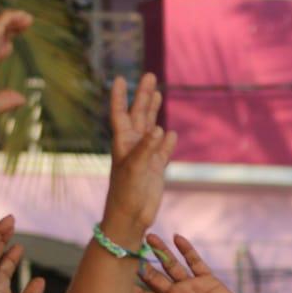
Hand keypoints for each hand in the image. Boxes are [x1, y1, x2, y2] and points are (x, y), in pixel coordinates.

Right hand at [0, 10, 32, 125]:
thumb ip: (7, 100)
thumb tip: (22, 99)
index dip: (1, 46)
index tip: (11, 47)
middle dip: (9, 29)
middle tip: (25, 25)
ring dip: (14, 20)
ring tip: (29, 18)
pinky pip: (0, 22)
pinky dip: (12, 17)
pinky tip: (26, 17)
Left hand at [100, 75, 175, 243]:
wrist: (131, 217)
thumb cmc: (126, 193)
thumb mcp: (135, 168)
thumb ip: (147, 148)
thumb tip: (159, 129)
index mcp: (123, 142)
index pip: (120, 113)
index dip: (120, 96)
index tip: (120, 78)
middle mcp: (134, 146)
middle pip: (139, 115)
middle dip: (144, 95)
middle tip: (149, 75)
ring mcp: (146, 156)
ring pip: (151, 128)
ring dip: (154, 112)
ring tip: (158, 94)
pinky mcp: (156, 169)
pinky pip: (163, 150)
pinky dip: (167, 141)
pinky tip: (171, 133)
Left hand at [132, 235, 256, 292]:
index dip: (130, 287)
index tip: (116, 275)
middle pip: (153, 277)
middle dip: (141, 265)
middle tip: (129, 249)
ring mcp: (190, 287)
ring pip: (171, 265)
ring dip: (161, 251)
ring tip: (149, 237)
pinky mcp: (207, 280)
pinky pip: (195, 262)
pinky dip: (187, 250)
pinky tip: (177, 238)